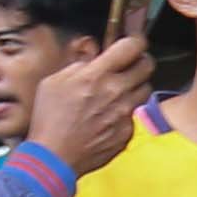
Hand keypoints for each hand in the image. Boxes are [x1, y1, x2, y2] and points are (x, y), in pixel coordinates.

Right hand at [25, 33, 155, 177]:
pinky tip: (108, 115)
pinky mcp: (127, 132)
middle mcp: (116, 92)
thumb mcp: (54, 81)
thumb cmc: (49, 118)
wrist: (54, 155)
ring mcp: (124, 113)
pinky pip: (134, 114)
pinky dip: (125, 111)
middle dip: (140, 60)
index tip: (133, 41)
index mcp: (97, 75)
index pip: (132, 47)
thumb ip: (78, 63)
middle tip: (130, 63)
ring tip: (118, 90)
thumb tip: (92, 50)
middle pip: (147, 66)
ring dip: (135, 85)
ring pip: (145, 90)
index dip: (136, 40)